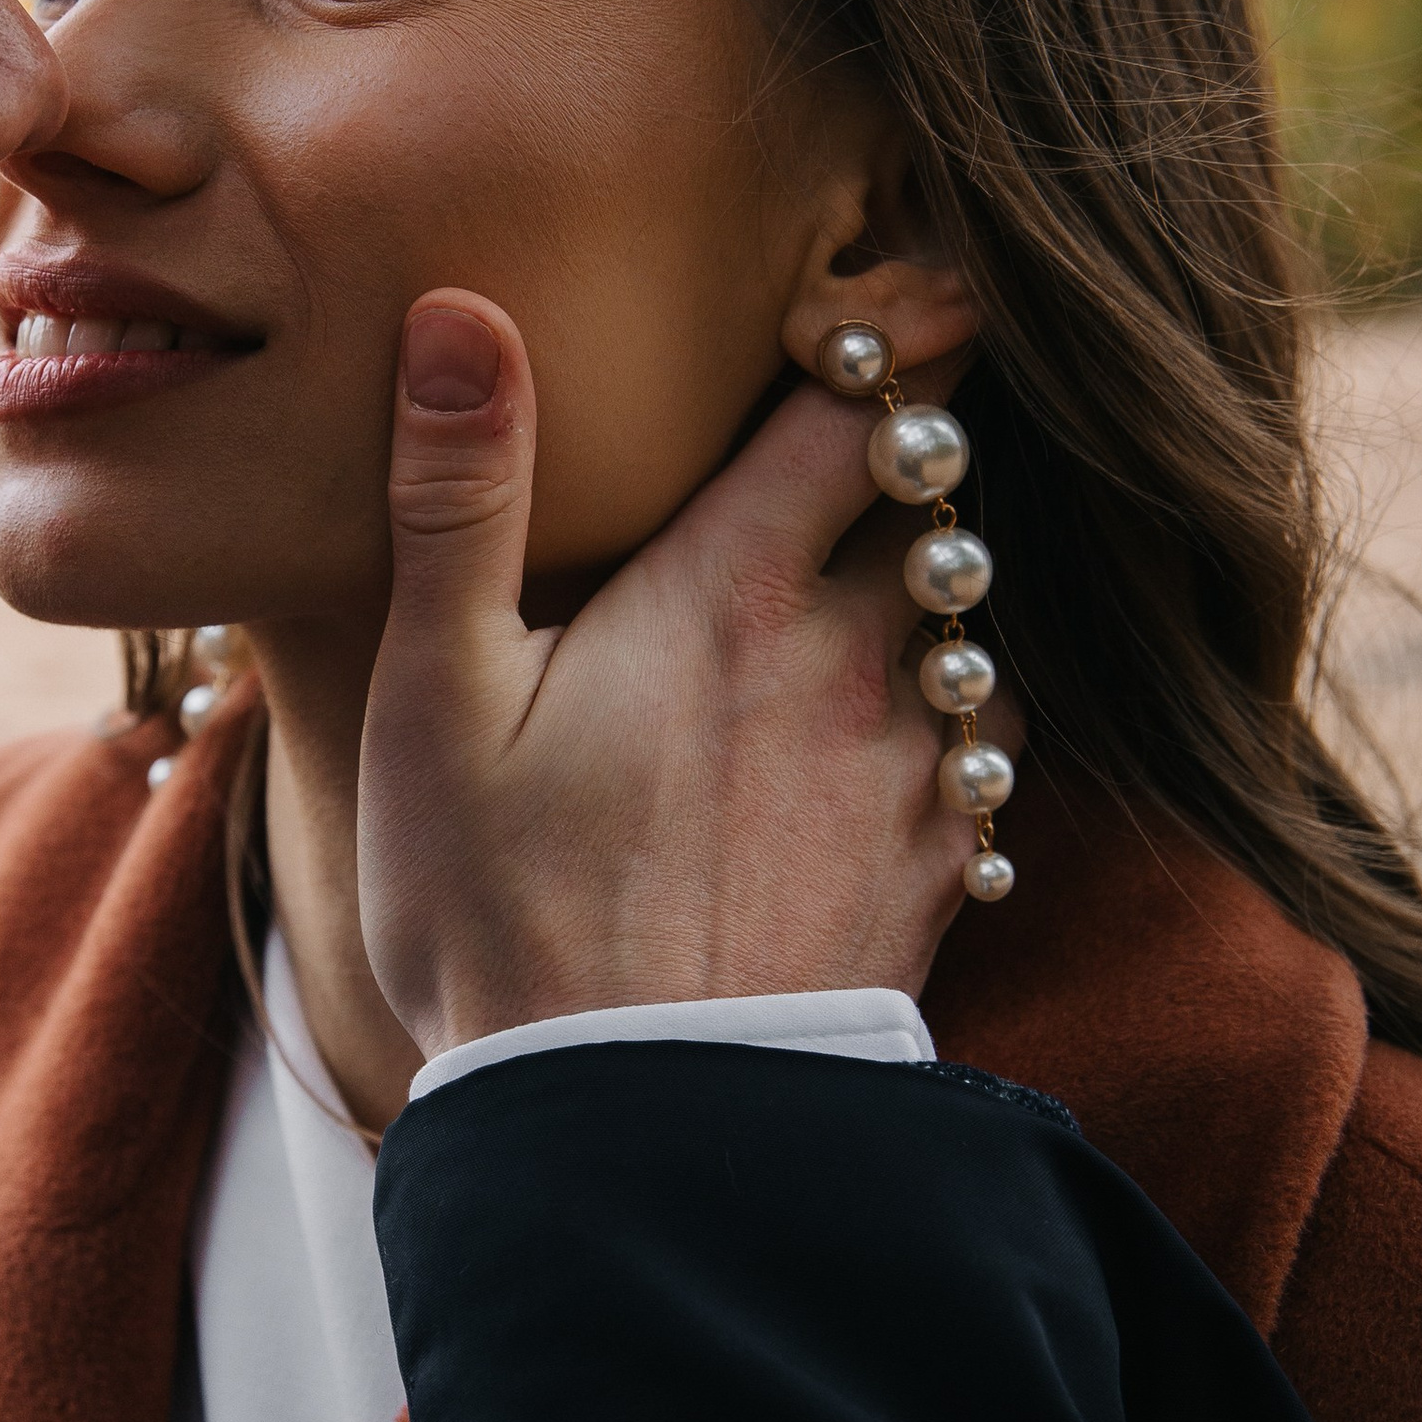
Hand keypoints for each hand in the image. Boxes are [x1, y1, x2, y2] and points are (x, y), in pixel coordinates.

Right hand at [358, 293, 990, 1060]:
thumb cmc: (500, 912)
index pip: (865, 408)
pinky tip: (892, 742)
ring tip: (879, 591)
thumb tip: (461, 311)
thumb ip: (459, 496)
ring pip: (974, 634)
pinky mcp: (931, 874)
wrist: (627, 1134)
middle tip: (877, 431)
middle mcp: (851, 663)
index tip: (909, 287)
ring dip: (939, 600)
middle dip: (917, 461)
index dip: (895, 334)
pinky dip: (953, 723)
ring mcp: (908, 773)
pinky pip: (984, 757)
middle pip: (941, 508)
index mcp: (733, 590)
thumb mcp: (437, 696)